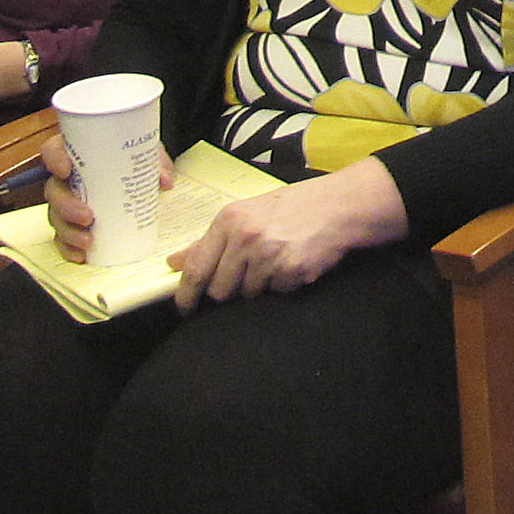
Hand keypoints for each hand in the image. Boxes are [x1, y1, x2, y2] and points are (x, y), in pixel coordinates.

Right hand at [39, 130, 175, 265]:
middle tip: (88, 216)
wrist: (137, 174)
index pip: (53, 150)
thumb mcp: (146, 154)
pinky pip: (62, 237)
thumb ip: (156, 164)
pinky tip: (81, 255)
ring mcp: (66, 202)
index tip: (66, 169)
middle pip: (53, 190)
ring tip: (88, 240)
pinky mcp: (72, 223)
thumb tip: (164, 182)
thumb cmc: (133, 159)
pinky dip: (68, 248)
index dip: (54, 159)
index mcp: (78, 154)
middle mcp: (67, 179)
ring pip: (56, 216)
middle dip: (66, 206)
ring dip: (68, 231)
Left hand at [168, 160, 407, 305]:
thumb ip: (209, 240)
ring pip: (248, 294)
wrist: (339, 205)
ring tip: (277, 259)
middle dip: (230, 288)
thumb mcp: (247, 214)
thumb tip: (174, 262)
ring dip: (260, 284)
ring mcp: (269, 256)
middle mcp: (246, 238)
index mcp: (230, 220)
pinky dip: (284, 283)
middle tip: (248, 272)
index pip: (196, 268)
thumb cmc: (292, 207)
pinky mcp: (291, 271)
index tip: (184, 307)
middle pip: (220, 290)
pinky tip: (294, 261)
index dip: (186, 294)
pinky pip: (276, 292)